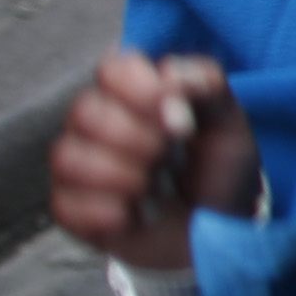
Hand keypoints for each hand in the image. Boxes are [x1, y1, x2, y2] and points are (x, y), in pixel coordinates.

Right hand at [47, 50, 254, 273]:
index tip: (183, 123)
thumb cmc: (217, 166)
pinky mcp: (70, 209)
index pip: (112, 69)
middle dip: (139, 139)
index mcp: (131, 91)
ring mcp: (77, 165)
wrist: (218, 226)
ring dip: (126, 176)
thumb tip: (169, 74)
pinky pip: (67, 205)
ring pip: (69, 158)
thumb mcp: (228, 120)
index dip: (144, 92)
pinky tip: (144, 214)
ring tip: (160, 188)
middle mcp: (95, 122)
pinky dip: (114, 213)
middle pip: (85, 112)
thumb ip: (204, 84)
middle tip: (173, 157)